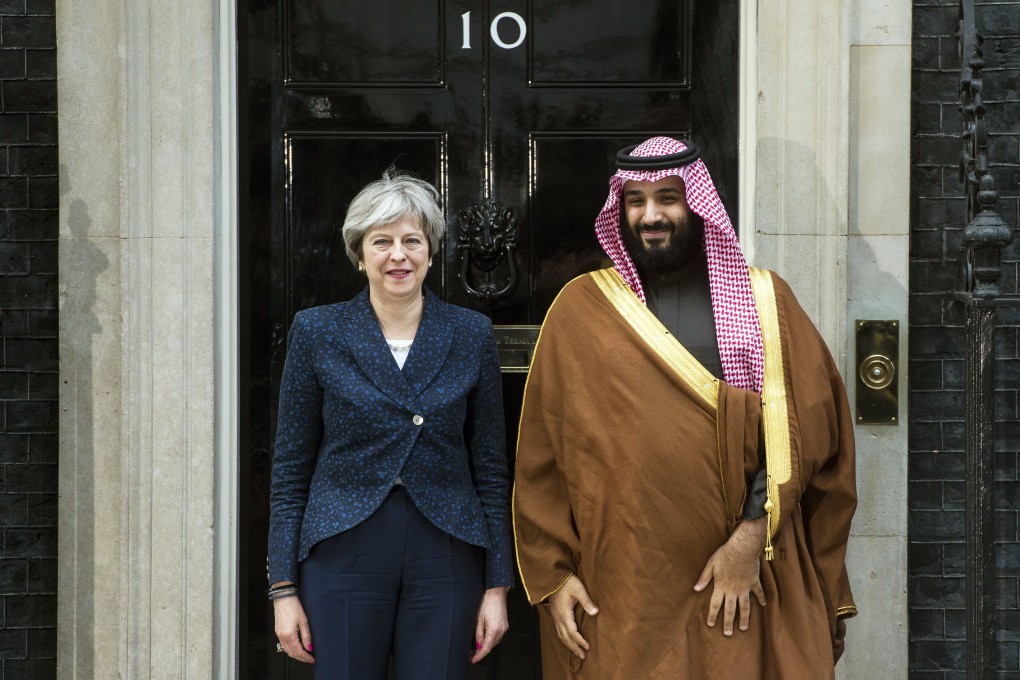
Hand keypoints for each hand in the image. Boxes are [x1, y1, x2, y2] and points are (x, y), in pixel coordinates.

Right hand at [273, 588, 314, 663]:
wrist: (283, 597)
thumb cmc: (294, 606)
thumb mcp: (304, 621)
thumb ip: (307, 636)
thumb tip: (310, 648)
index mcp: (289, 635)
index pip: (298, 652)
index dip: (306, 657)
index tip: (313, 660)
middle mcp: (282, 637)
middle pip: (292, 653)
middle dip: (301, 658)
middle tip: (310, 659)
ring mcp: (278, 635)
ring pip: (287, 650)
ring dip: (296, 654)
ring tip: (305, 655)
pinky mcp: (278, 632)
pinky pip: (284, 645)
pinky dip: (291, 649)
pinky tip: (297, 648)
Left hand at [471, 587, 509, 663]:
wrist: (497, 593)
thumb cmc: (486, 603)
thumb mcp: (479, 619)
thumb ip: (479, 634)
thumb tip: (478, 646)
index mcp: (494, 630)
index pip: (486, 648)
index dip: (479, 656)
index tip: (473, 660)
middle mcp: (501, 631)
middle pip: (491, 646)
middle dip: (481, 652)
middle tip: (472, 655)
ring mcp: (504, 628)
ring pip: (495, 642)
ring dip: (486, 646)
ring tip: (476, 648)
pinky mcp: (505, 625)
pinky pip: (498, 636)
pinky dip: (491, 640)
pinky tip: (484, 639)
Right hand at [547, 575, 597, 659]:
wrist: (552, 577)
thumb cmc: (567, 582)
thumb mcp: (578, 589)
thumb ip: (586, 601)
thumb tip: (595, 612)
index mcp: (564, 613)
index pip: (572, 632)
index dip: (580, 641)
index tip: (588, 647)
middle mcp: (558, 618)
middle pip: (566, 637)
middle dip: (574, 647)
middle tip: (583, 656)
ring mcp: (555, 617)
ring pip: (561, 635)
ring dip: (569, 645)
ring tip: (576, 652)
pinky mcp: (555, 615)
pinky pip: (558, 631)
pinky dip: (564, 638)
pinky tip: (568, 640)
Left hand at [693, 516, 767, 635]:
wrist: (742, 549)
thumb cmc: (725, 554)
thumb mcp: (711, 564)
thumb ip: (704, 578)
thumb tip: (695, 588)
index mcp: (720, 586)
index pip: (715, 604)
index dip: (712, 615)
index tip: (710, 625)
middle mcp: (732, 590)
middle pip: (730, 610)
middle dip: (728, 623)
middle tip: (728, 634)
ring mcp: (744, 588)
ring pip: (744, 607)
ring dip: (744, 618)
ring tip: (743, 628)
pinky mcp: (754, 583)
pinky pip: (759, 593)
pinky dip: (762, 598)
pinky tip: (764, 605)